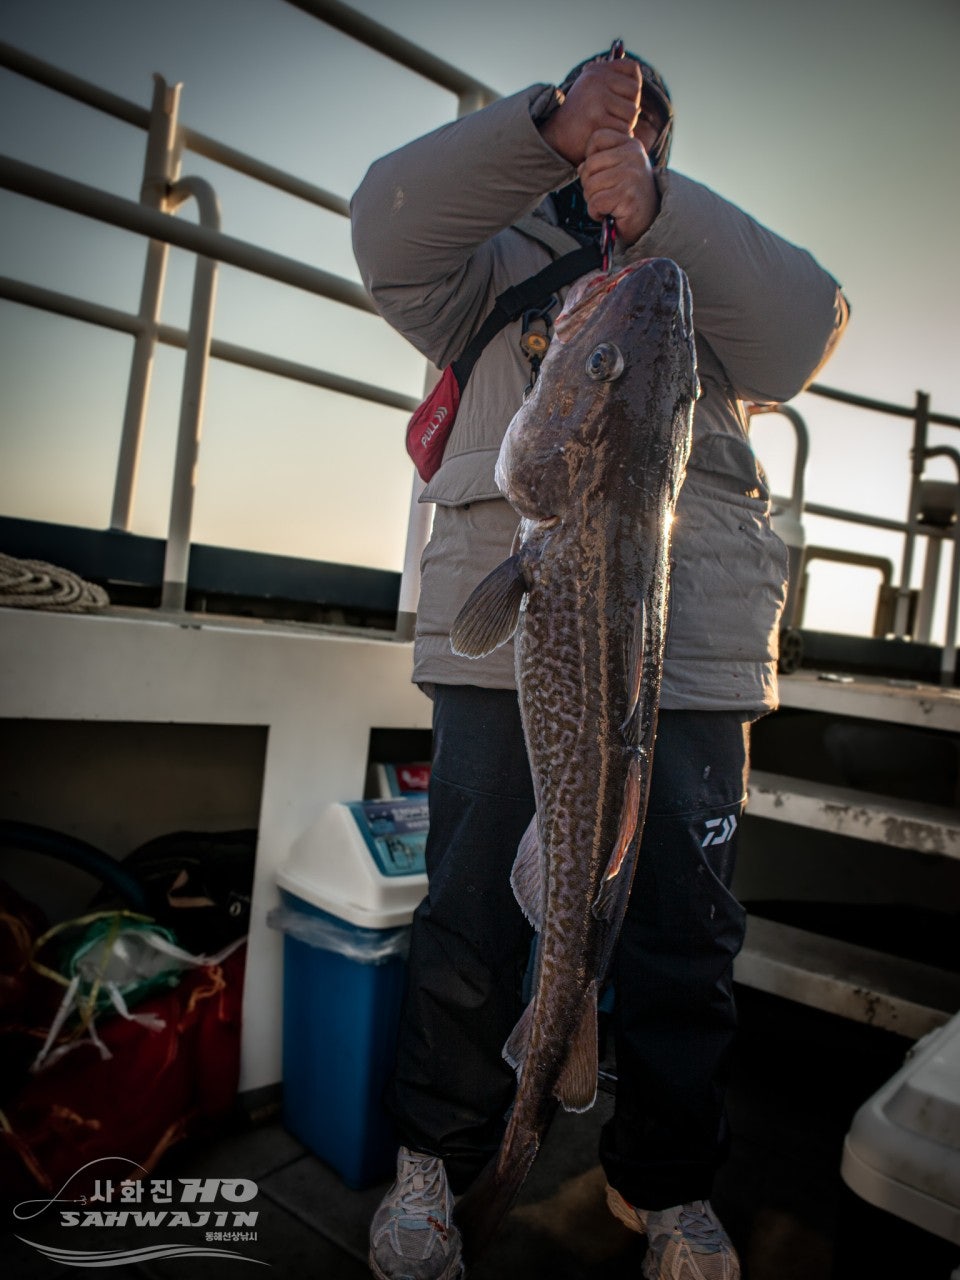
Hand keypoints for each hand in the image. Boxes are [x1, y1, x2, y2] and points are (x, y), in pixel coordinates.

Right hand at [539, 59, 640, 165]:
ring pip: (632, 113)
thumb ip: (611, 77)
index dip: (630, 89)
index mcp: (596, 71)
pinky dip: (616, 137)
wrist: (556, 141)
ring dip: (623, 125)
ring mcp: (596, 98)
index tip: (617, 100)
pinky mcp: (597, 119)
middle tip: (611, 118)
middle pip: (635, 92)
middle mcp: (596, 79)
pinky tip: (603, 138)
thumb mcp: (592, 90)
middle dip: (628, 109)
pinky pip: (623, 130)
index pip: (632, 69)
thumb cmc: (580, 117)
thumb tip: (626, 53)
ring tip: (605, 128)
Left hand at [579, 131, 658, 246]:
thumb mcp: (617, 170)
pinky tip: (609, 213)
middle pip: (589, 165)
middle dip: (589, 184)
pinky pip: (595, 203)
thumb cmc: (629, 196)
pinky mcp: (627, 197)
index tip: (602, 172)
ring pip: (590, 185)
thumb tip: (581, 167)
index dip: (590, 157)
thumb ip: (599, 161)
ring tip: (609, 203)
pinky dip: (596, 213)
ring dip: (593, 200)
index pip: (597, 138)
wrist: (649, 222)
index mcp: (631, 145)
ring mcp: (631, 176)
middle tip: (604, 193)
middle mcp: (633, 156)